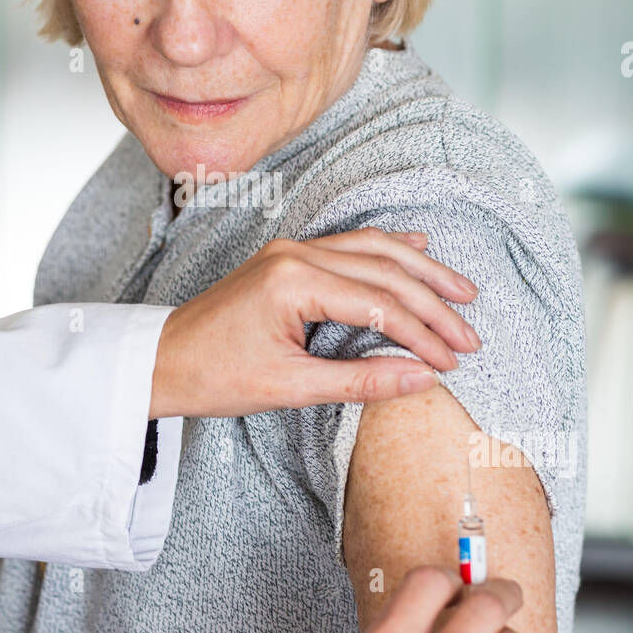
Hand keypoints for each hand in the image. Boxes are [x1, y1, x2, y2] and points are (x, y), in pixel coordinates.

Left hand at [149, 227, 478, 417]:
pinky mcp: (288, 257)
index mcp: (293, 281)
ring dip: (421, 271)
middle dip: (434, 303)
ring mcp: (291, 250)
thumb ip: (360, 381)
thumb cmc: (214, 377)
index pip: (380, 305)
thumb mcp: (290, 388)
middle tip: (471, 335)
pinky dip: (387, 250)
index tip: (453, 362)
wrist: (161, 361)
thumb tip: (422, 379)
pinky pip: (349, 245)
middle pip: (385, 270)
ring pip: (372, 249)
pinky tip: (417, 251)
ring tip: (462, 292)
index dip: (423, 335)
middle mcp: (296, 254)